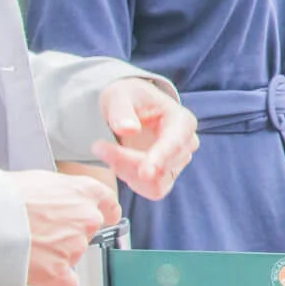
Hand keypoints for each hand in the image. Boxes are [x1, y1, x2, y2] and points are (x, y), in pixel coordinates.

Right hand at [13, 171, 119, 285]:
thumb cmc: (7, 196)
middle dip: (68, 235)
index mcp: (85, 192)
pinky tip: (40, 274)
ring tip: (27, 246)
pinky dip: (55, 281)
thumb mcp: (41, 181)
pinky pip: (67, 282)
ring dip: (55, 255)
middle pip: (87, 232)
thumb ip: (60, 194)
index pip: (107, 203)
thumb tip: (56, 202)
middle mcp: (87, 219)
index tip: (106, 217)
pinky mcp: (59, 271)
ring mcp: (75, 246)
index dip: (106, 212)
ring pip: (72, 256)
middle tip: (41, 233)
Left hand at [94, 78, 199, 201]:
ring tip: (106, 151)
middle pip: (163, 166)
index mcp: (183, 121)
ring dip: (127, 172)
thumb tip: (128, 129)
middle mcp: (187, 143)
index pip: (175, 143)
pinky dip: (131, 181)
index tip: (144, 172)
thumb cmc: (127, 98)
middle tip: (98, 146)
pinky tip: (117, 162)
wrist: (128, 108)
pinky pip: (152, 189)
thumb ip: (122, 112)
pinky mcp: (167, 175)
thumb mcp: (119, 96)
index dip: (160, 158)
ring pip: (156, 181)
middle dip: (127, 161)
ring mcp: (179, 162)